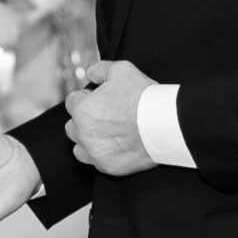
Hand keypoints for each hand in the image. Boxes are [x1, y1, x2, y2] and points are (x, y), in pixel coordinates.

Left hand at [67, 60, 158, 175]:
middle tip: (105, 116)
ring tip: (107, 134)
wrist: (165, 124)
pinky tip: (117, 146)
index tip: (100, 99)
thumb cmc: (143, 97)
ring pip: (80, 148)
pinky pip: (97, 163)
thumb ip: (100, 70)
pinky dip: (103, 155)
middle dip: (84, 120)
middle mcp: (83, 134)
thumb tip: (90, 73)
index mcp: (81, 110)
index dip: (86, 98)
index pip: (72, 102)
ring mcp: (95, 153)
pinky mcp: (108, 167)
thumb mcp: (121, 70)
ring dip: (88, 141)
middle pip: (73, 126)